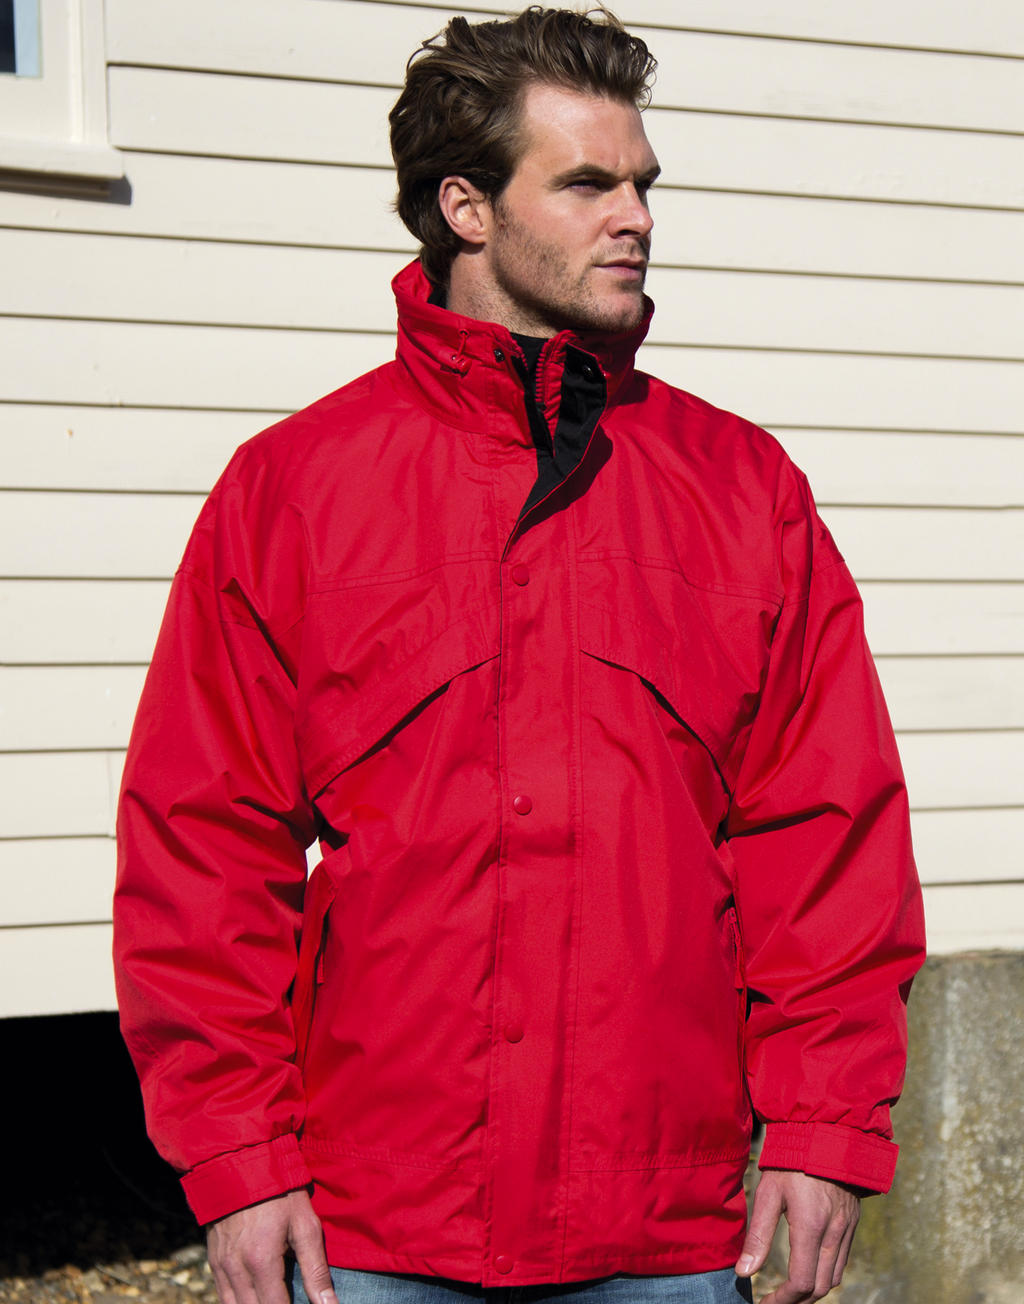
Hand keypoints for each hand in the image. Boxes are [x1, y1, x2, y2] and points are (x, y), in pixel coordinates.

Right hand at [206, 1189, 337, 1303]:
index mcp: (261, 1262)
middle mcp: (236, 1270)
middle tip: (289, 1302)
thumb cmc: (280, 1192)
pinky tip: (255, 1297)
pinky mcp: (213, 1260)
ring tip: (275, 1299)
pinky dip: (238, 1303)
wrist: (242, 1162)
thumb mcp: (306, 1225)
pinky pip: (222, 1295)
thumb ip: (316, 1270)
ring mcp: (221, 1266)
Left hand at [735, 1170, 859, 1302]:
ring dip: (813, 1290)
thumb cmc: (791, 1160)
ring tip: (789, 1291)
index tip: (765, 1303)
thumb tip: (743, 1271)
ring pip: (834, 1277)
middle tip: (775, 1301)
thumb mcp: (768, 1193)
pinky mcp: (852, 1222)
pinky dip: (825, 1273)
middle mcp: (834, 1232)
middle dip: (797, 1301)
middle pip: (820, 1287)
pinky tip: (808, 1268)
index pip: (801, 1282)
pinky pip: (842, 1260)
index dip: (783, 1300)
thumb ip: (757, 1235)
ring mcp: (846, 1228)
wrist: (826, 1132)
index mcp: (811, 1226)